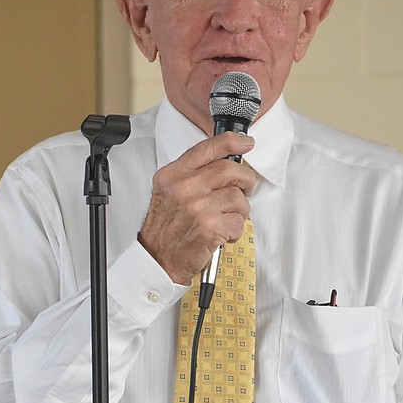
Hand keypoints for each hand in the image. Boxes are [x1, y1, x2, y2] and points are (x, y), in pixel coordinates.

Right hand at [137, 130, 255, 283]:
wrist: (157, 260)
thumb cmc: (165, 229)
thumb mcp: (168, 192)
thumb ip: (191, 174)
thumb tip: (224, 161)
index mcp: (172, 175)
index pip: (206, 148)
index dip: (231, 142)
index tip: (245, 143)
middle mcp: (183, 188)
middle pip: (229, 170)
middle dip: (245, 179)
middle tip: (245, 188)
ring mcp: (197, 207)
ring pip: (238, 198)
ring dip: (239, 211)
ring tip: (226, 219)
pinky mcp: (210, 226)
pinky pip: (239, 221)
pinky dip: (236, 230)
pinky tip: (223, 234)